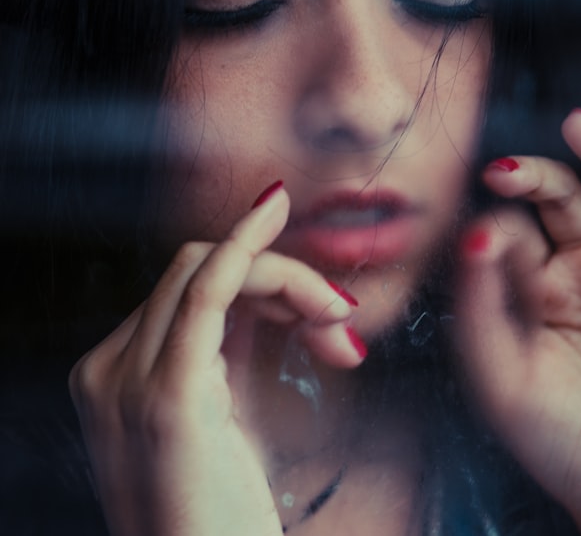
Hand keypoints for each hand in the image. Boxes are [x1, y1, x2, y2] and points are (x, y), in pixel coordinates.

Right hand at [69, 184, 363, 535]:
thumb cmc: (221, 514)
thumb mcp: (222, 420)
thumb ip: (232, 354)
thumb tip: (275, 296)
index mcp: (115, 374)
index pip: (186, 289)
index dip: (261, 282)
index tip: (320, 306)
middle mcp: (106, 371)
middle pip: (195, 270)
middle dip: (279, 278)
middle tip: (339, 318)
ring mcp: (126, 381)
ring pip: (208, 270)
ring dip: (288, 279)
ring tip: (338, 320)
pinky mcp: (167, 396)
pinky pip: (208, 290)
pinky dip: (245, 246)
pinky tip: (272, 210)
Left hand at [454, 112, 580, 535]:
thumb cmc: (560, 443)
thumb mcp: (501, 372)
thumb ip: (483, 299)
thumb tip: (478, 227)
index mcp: (544, 291)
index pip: (519, 231)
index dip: (501, 224)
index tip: (485, 241)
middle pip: (568, 201)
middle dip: (540, 177)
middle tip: (507, 170)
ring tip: (578, 126)